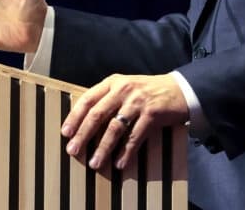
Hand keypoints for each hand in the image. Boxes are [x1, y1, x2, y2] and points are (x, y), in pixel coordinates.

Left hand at [62, 74, 188, 170]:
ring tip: (95, 162)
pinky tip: (120, 163)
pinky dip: (126, 152)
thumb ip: (108, 98)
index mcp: (113, 82)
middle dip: (83, 134)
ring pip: (114, 128)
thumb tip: (84, 122)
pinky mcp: (152, 114)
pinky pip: (135, 137)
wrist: (179, 89)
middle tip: (73, 150)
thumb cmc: (148, 91)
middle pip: (97, 114)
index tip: (65, 132)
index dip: (75, 117)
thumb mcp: (126, 87)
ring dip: (103, 148)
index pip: (88, 99)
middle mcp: (123, 89)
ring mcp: (138, 101)